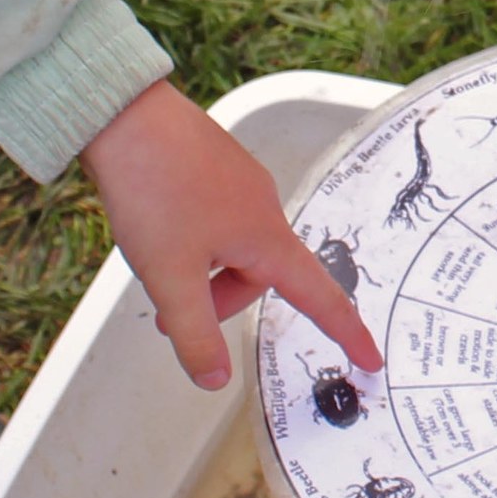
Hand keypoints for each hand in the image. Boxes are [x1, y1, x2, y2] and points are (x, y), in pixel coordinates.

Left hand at [82, 78, 380, 389]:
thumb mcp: (170, 277)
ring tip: (155, 265)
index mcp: (266, 239)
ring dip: (202, 272)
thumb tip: (215, 379)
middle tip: (168, 313)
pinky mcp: (217, 170)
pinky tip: (159, 229)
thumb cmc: (154, 188)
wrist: (126, 118)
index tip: (371, 358)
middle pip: (259, 277)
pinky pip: (219, 222)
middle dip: (218, 302)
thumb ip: (195, 335)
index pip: (319, 296)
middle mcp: (264, 208)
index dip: (347, 332)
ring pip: (233, 250)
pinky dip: (195, 243)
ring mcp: (241, 185)